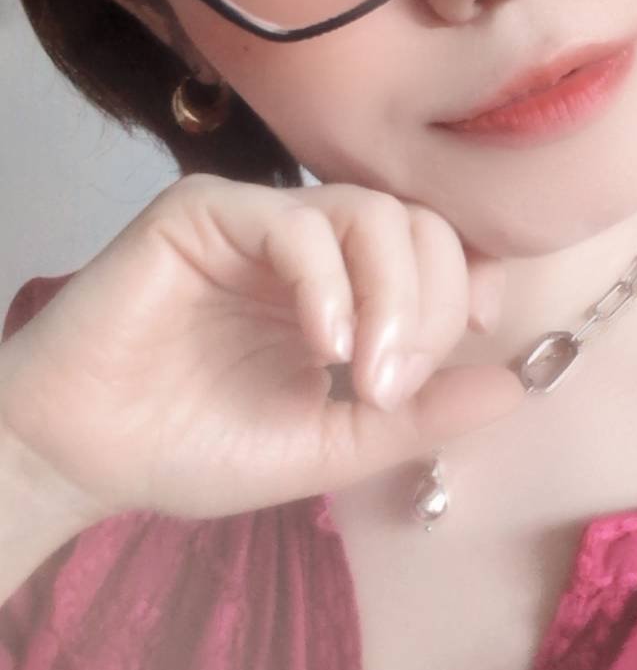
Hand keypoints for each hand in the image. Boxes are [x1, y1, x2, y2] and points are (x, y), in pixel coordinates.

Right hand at [0, 175, 524, 524]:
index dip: (467, 285)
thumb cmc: (196, 448)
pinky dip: (328, 282)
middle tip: (395, 386)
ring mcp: (258, 221)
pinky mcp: (203, 211)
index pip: (437, 248)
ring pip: (368, 211)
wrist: (87, 458)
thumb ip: (417, 416)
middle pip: (416, 223)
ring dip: (392, 295)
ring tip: (365, 375)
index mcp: (344, 288)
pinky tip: (323, 346)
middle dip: (431, 304)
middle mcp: (309, 244)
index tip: (468, 343)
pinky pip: (295, 220)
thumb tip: (516, 389)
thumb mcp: (331, 446)